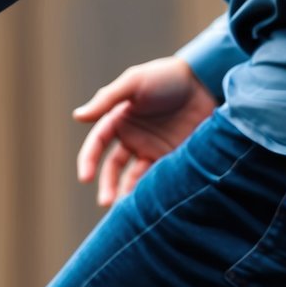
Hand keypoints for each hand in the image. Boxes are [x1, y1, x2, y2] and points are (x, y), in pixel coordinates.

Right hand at [73, 56, 215, 205]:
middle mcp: (132, 138)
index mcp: (118, 121)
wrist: (208, 80)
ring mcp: (154, 149)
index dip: (88, 161)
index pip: (96, 146)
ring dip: (128, 193)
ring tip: (128, 209)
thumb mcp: (134, 82)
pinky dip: (153, 190)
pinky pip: (161, 177)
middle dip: (107, 185)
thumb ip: (107, 99)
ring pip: (135, 177)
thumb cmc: (167, 76)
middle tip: (105, 201)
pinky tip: (151, 201)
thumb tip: (77, 116)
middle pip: (113, 168)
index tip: (85, 178)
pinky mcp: (175, 157)